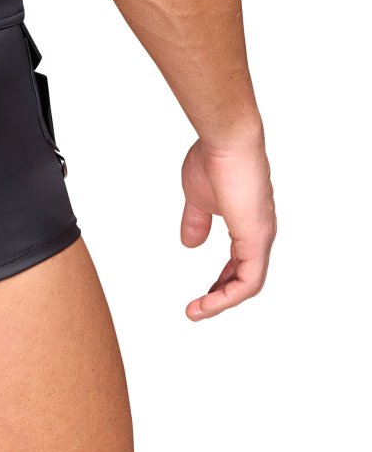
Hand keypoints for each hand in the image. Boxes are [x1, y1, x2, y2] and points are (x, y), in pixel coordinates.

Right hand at [180, 131, 275, 319]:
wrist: (227, 140)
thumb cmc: (213, 159)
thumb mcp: (197, 196)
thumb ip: (196, 221)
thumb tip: (190, 244)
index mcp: (247, 220)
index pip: (240, 259)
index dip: (222, 277)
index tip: (203, 291)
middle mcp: (260, 232)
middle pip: (246, 275)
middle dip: (221, 293)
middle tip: (199, 306)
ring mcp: (261, 237)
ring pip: (248, 283)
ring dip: (221, 301)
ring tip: (196, 311)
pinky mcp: (257, 240)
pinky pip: (248, 282)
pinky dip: (227, 297)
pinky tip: (208, 302)